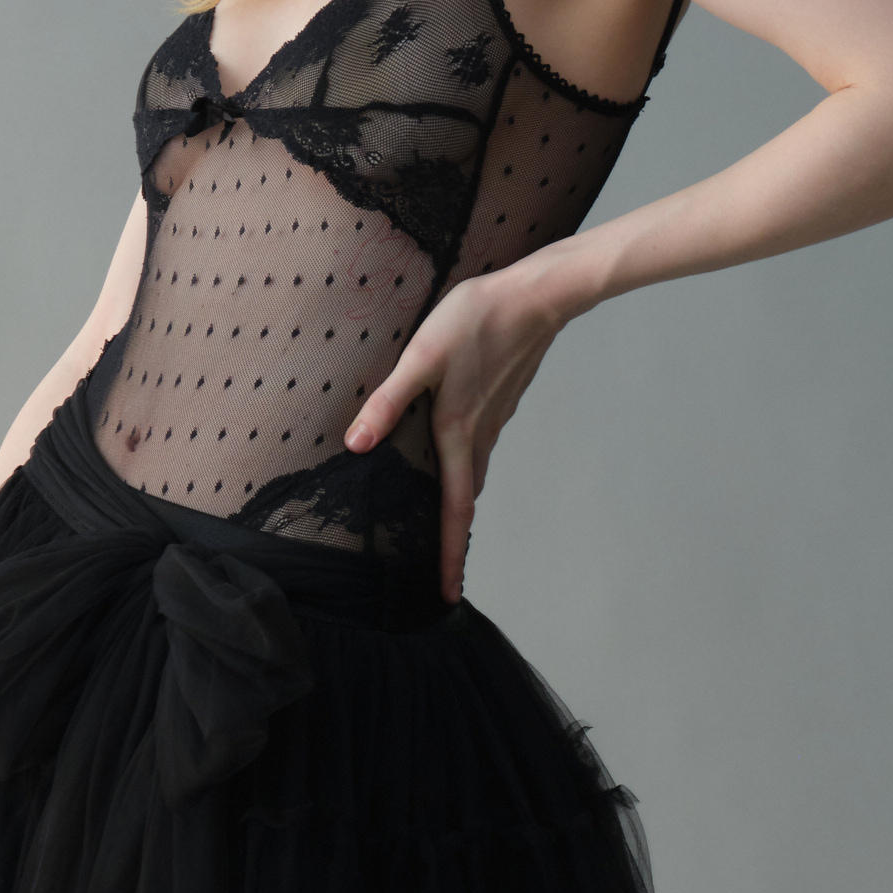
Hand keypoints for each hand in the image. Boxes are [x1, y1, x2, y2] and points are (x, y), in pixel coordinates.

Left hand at [342, 262, 569, 604]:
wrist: (538, 296)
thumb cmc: (476, 321)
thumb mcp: (422, 357)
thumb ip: (389, 401)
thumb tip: (355, 444)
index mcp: (458, 435)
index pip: (454, 513)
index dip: (449, 558)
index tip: (448, 595)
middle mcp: (479, 437)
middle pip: (465, 503)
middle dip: (453, 542)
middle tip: (442, 576)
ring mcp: (494, 420)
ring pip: (473, 476)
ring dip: (459, 508)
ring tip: (444, 529)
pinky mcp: (499, 402)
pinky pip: (479, 450)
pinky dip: (466, 473)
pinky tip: (454, 462)